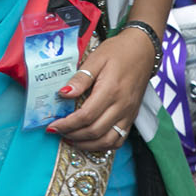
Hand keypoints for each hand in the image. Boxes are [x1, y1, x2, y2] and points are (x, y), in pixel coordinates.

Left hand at [48, 28, 156, 151]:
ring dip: (87, 144)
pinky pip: (119, 140)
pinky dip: (103, 145)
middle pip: (95, 131)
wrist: (142, 50)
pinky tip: (90, 141)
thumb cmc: (118, 51)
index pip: (86, 116)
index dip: (67, 124)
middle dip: (73, 135)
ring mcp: (128, 114)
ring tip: (70, 139)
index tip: (52, 126)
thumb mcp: (96, 58)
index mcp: (110, 90)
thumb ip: (80, 78)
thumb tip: (64, 94)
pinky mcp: (132, 117)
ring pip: (107, 141)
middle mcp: (121, 106)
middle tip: (58, 132)